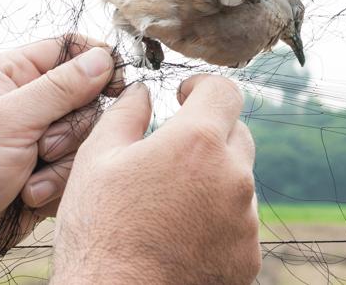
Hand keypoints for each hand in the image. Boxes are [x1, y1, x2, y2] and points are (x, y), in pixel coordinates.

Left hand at [0, 34, 118, 283]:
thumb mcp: (8, 120)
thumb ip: (60, 89)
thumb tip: (104, 59)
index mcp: (14, 75)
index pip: (70, 50)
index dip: (98, 63)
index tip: (116, 83)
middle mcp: (29, 104)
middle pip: (88, 99)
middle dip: (71, 129)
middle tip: (42, 147)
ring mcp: (38, 141)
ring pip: (86, 140)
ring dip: (62, 165)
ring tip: (27, 181)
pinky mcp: (46, 174)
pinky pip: (77, 173)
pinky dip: (56, 187)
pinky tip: (26, 197)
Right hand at [52, 74, 260, 283]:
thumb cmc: (99, 233)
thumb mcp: (97, 160)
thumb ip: (126, 114)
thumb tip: (141, 92)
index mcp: (198, 143)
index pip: (225, 91)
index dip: (203, 87)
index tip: (185, 96)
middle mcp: (233, 178)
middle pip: (236, 136)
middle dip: (208, 135)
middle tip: (170, 155)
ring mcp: (245, 221)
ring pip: (237, 182)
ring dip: (212, 182)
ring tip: (167, 207)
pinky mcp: (248, 257)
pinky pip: (238, 224)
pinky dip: (216, 222)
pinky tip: (179, 237)